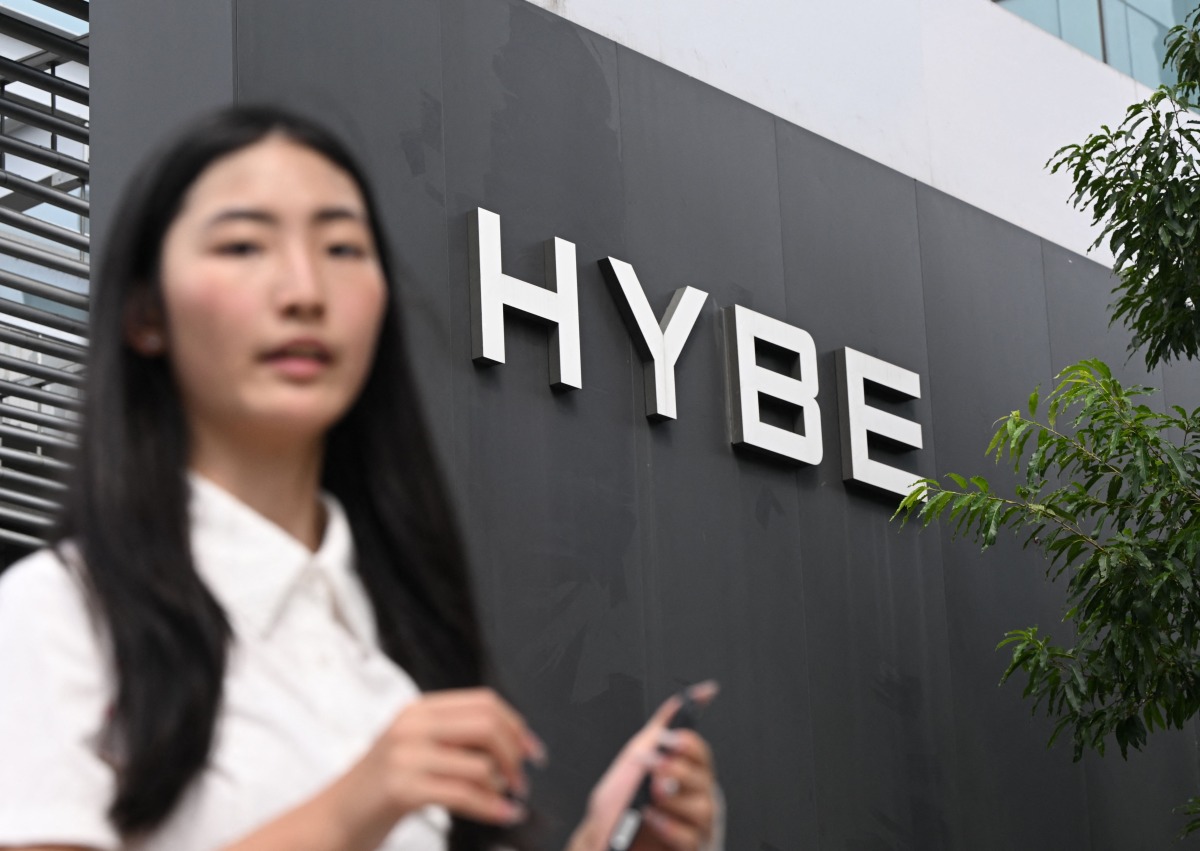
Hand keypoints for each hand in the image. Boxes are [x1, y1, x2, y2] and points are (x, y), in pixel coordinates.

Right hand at [334, 688, 543, 839]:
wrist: (329, 823)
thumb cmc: (378, 793)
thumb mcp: (414, 752)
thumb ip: (453, 741)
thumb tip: (512, 745)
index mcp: (419, 710)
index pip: (484, 701)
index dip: (516, 726)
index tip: (533, 752)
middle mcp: (412, 724)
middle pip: (487, 725)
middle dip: (515, 754)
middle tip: (523, 781)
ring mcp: (405, 755)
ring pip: (480, 763)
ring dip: (503, 786)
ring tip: (507, 801)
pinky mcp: (401, 788)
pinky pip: (463, 794)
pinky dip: (491, 807)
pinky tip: (503, 816)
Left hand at [571, 684, 718, 850]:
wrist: (601, 834)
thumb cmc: (623, 795)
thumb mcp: (640, 749)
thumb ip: (666, 720)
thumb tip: (700, 691)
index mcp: (687, 770)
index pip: (701, 752)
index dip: (687, 744)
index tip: (667, 740)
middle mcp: (694, 795)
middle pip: (704, 779)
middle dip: (676, 769)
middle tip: (651, 766)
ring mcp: (692, 823)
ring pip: (702, 809)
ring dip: (674, 798)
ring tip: (651, 793)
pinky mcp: (686, 846)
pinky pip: (690, 838)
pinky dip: (670, 826)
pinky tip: (651, 817)